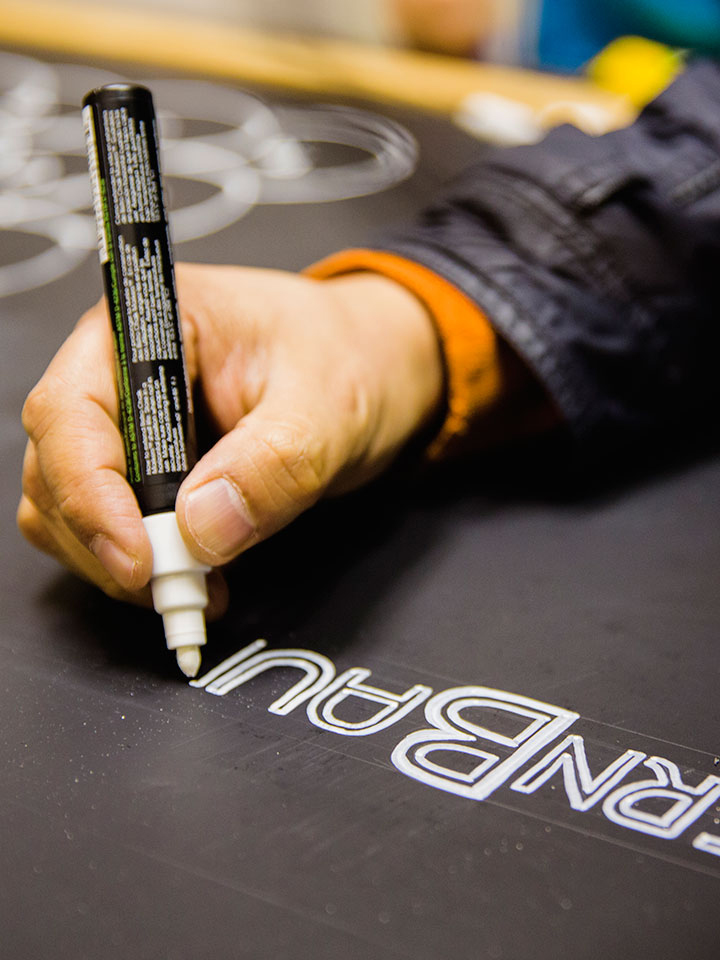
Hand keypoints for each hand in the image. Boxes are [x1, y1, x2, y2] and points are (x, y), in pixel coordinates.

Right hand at [18, 263, 443, 609]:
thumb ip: (271, 463)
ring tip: (197, 586)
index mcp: (149, 326)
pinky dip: (143, 566)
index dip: (90, 490)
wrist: (372, 368)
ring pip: (69, 508)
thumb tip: (202, 529)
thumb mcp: (330, 406)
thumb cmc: (349, 358)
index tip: (140, 557)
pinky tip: (199, 578)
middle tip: (178, 587)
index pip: (72, 409)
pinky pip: (109, 528)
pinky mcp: (145, 471)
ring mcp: (127, 425)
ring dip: (119, 561)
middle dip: (106, 537)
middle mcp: (119, 371)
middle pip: (57, 466)